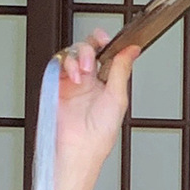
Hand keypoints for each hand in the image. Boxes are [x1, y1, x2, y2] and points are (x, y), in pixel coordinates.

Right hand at [55, 29, 140, 181]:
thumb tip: (132, 50)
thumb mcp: (117, 99)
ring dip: (80, 56)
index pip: (106, 54)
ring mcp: (72, 81)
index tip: (109, 40)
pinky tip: (75, 77)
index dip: (108, 44)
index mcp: (106, 84)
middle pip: (88, 48)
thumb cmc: (99, 135)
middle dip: (92, 46)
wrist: (79, 149)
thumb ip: (122, 70)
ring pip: (73, 52)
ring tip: (85, 71)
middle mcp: (89, 81)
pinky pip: (59, 62)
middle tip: (95, 54)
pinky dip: (67, 64)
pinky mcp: (57, 84)